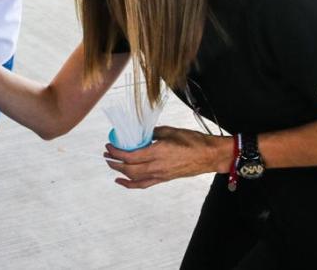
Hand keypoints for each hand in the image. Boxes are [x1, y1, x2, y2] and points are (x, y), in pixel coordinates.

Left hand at [103, 126, 229, 188]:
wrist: (209, 156)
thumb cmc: (193, 142)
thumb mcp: (170, 131)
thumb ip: (152, 133)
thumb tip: (141, 133)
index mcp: (157, 152)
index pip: (130, 155)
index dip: (116, 152)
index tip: (109, 146)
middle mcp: (157, 166)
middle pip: (129, 168)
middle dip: (114, 162)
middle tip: (107, 155)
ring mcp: (160, 175)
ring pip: (134, 178)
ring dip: (120, 172)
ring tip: (112, 164)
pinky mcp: (164, 179)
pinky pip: (143, 184)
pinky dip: (130, 184)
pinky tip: (121, 182)